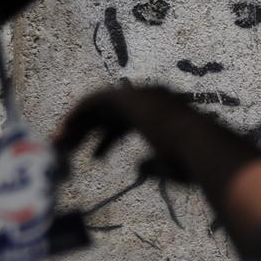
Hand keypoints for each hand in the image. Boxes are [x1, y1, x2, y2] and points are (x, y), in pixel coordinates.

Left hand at [55, 85, 226, 181]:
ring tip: (59, 142)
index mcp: (163, 112)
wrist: (200, 145)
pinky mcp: (128, 97)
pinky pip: (94, 100)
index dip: (109, 138)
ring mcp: (140, 94)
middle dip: (89, 129)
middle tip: (68, 148)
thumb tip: (138, 166)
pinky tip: (65, 129)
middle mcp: (152, 98)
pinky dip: (78, 113)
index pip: (129, 121)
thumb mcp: (169, 165)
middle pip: (110, 112)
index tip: (95, 156)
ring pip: (99, 105)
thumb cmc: (191, 160)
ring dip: (78, 123)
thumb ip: (152, 165)